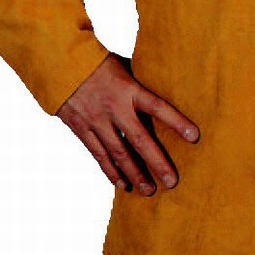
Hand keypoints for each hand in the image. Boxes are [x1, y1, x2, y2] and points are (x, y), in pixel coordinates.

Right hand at [56, 52, 200, 195]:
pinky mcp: (81, 129)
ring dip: (135, 174)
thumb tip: (166, 90)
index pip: (158, 107)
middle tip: (172, 182)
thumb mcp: (125, 67)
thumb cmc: (100, 63)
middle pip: (139, 139)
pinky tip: (123, 184)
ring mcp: (96, 120)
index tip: (194, 137)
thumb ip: (141, 84)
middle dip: (157, 162)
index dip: (177, 122)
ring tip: (149, 190)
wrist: (60, 64)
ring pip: (118, 153)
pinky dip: (111, 171)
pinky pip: (99, 155)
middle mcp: (114, 107)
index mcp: (129, 89)